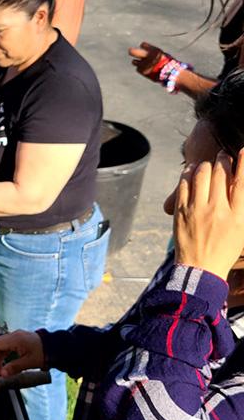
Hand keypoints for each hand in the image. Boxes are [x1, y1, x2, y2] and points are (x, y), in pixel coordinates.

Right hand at [0, 331, 44, 376]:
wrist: (55, 346)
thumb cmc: (43, 353)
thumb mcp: (28, 362)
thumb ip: (14, 368)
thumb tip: (3, 374)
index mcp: (15, 339)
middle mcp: (15, 335)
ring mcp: (18, 336)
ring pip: (2, 344)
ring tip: (1, 368)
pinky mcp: (21, 338)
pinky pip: (8, 344)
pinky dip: (4, 352)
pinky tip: (6, 361)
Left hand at [129, 42, 169, 80]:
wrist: (170, 74)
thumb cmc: (168, 64)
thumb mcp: (162, 55)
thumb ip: (153, 53)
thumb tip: (147, 52)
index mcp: (153, 50)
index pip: (143, 45)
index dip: (143, 47)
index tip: (145, 48)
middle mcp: (147, 56)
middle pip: (133, 52)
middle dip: (132, 51)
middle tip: (130, 51)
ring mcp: (143, 64)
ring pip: (134, 62)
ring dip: (137, 62)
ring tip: (144, 65)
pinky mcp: (142, 71)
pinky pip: (138, 69)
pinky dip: (141, 70)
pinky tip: (147, 70)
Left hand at [173, 152, 243, 279]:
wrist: (200, 268)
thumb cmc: (224, 249)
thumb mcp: (241, 229)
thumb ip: (241, 205)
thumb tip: (237, 183)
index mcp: (238, 216)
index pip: (242, 182)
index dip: (243, 162)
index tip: (242, 150)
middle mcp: (218, 210)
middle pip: (221, 173)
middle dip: (223, 160)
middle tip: (223, 156)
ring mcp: (197, 210)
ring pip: (201, 174)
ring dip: (206, 164)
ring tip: (208, 164)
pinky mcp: (181, 211)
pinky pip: (184, 183)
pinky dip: (188, 173)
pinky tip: (191, 171)